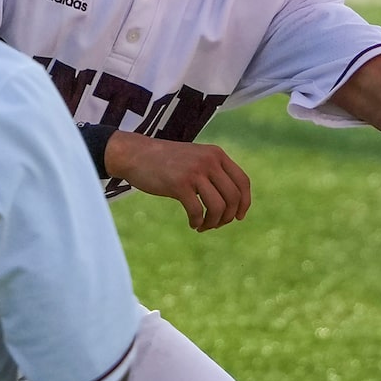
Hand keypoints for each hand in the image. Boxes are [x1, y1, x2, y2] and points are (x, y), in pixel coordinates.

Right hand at [106, 131, 252, 231]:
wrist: (135, 154)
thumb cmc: (166, 161)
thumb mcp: (195, 158)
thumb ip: (213, 172)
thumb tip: (233, 203)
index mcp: (216, 154)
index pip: (243, 181)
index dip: (245, 203)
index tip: (238, 217)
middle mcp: (209, 161)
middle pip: (233, 197)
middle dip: (228, 217)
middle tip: (216, 224)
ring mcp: (194, 172)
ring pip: (219, 207)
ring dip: (214, 223)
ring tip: (204, 226)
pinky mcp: (179, 184)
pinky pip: (197, 211)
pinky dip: (198, 222)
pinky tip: (192, 224)